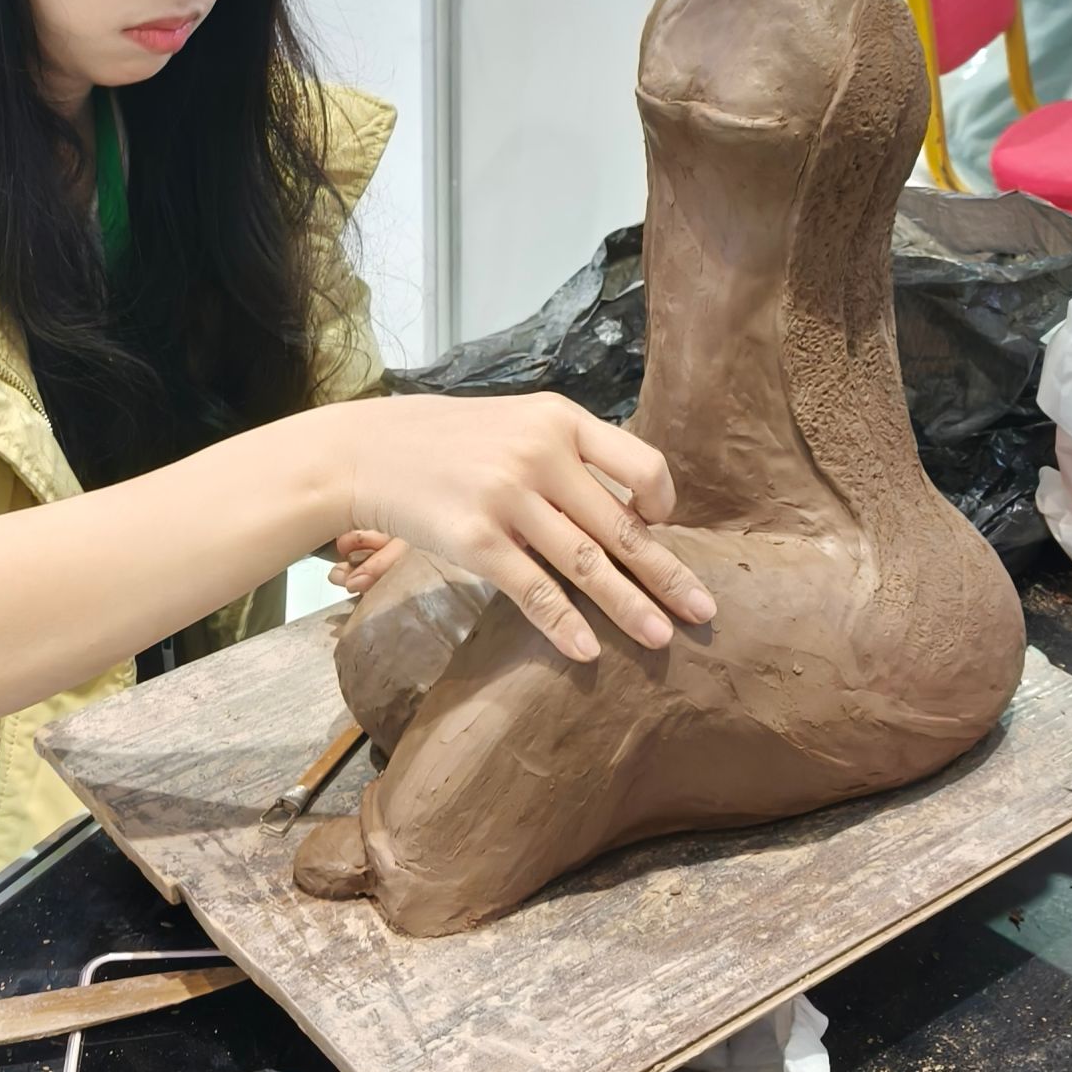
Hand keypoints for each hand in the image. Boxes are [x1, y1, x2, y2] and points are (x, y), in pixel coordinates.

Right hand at [328, 394, 714, 663]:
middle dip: (667, 573)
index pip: (641, 464)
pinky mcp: (475, 538)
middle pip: (621, 525)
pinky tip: (586, 651)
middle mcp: (540, 454)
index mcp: (559, 420)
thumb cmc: (449, 442)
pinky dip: (564, 625)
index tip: (662, 528)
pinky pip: (533, 590)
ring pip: (585, 562)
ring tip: (661, 639)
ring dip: (628, 607)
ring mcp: (508, 496)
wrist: (367, 450)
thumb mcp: (516, 425)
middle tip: (704, 611)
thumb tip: (626, 512)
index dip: (662, 503)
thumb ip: (567, 457)